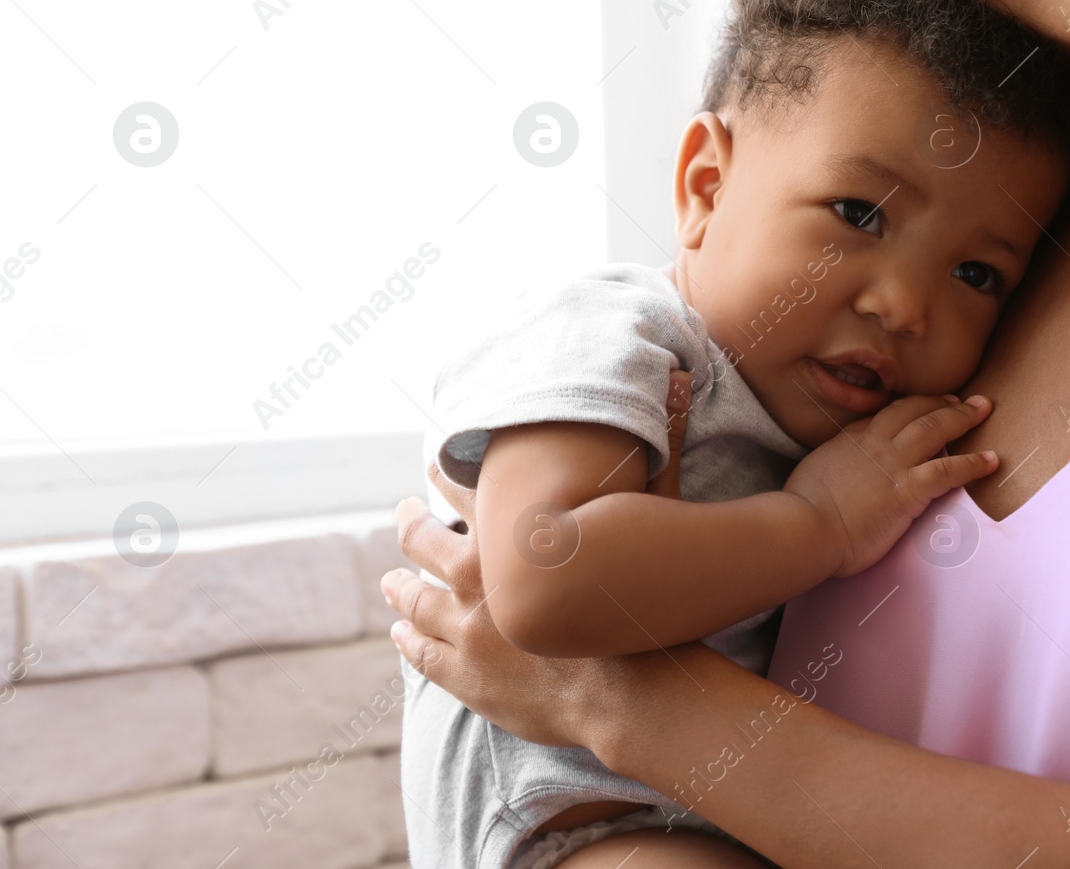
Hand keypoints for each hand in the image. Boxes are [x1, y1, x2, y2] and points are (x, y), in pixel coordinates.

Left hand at [384, 369, 696, 743]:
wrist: (633, 692)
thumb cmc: (642, 600)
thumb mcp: (656, 512)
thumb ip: (662, 444)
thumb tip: (678, 378)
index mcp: (507, 531)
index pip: (461, 488)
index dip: (446, 471)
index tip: (435, 462)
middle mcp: (474, 575)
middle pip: (423, 542)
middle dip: (411, 523)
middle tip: (404, 513)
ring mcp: (464, 630)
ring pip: (413, 600)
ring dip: (399, 587)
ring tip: (391, 581)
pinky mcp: (466, 676)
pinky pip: (421, 654)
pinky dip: (407, 640)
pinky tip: (401, 634)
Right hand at [786, 394, 998, 577]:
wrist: (804, 528)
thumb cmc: (801, 510)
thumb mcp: (813, 472)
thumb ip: (832, 465)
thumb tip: (837, 471)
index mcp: (851, 439)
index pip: (886, 415)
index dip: (910, 408)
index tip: (926, 406)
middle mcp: (875, 443)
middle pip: (914, 410)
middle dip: (941, 401)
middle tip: (962, 399)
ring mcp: (893, 464)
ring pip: (935, 428)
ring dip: (962, 416)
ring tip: (983, 409)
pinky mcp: (908, 490)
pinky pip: (948, 470)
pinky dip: (972, 463)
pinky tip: (991, 460)